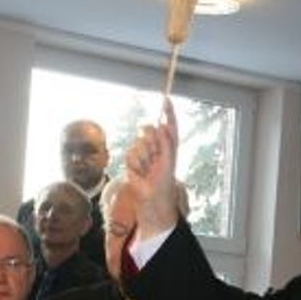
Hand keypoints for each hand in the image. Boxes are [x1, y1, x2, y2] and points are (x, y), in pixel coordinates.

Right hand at [122, 98, 181, 235]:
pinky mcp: (131, 160)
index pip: (169, 124)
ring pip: (140, 141)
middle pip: (150, 129)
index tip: (166, 99)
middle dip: (153, 141)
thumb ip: (166, 142)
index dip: (168, 112)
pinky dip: (137, 164)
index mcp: (169, 145)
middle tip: (156, 158)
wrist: (152, 199)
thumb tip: (161, 125)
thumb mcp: (169, 160)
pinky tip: (141, 173)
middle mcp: (155, 146)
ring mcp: (142, 152)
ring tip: (148, 169)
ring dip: (145, 157)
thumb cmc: (164, 183)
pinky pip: (131, 153)